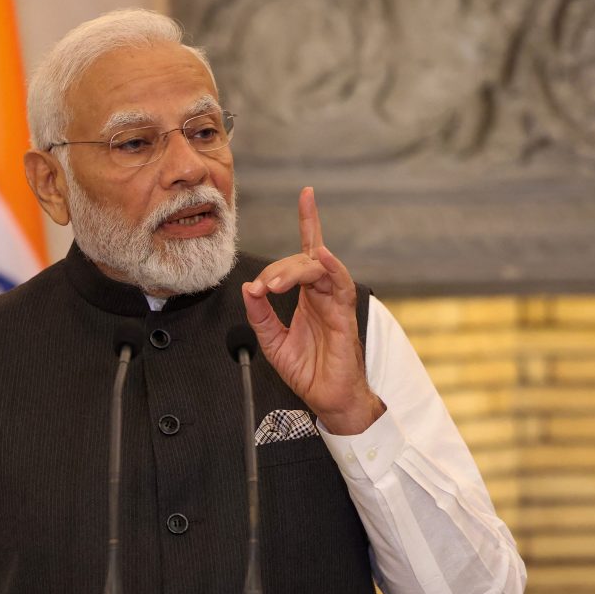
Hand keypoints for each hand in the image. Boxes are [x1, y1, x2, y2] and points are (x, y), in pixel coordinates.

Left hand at [241, 187, 385, 434]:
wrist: (328, 400)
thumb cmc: (308, 371)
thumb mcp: (272, 341)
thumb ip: (260, 315)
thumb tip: (249, 288)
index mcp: (308, 296)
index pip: (305, 253)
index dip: (309, 221)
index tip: (307, 194)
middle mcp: (323, 294)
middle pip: (302, 260)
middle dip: (278, 269)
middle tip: (264, 290)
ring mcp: (336, 302)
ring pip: (317, 267)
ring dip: (293, 270)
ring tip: (274, 286)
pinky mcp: (345, 315)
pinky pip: (340, 283)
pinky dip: (330, 267)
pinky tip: (320, 256)